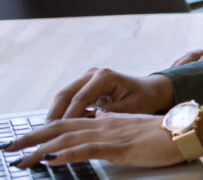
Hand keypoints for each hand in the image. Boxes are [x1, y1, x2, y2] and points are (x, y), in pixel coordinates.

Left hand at [4, 112, 183, 169]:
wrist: (185, 129)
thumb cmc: (163, 133)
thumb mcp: (132, 129)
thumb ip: (113, 128)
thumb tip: (98, 128)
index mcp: (106, 121)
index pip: (67, 123)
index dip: (42, 131)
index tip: (23, 140)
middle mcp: (104, 125)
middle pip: (59, 128)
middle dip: (30, 139)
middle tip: (7, 149)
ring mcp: (110, 135)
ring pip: (68, 138)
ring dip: (40, 149)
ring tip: (19, 159)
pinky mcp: (119, 148)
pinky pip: (88, 149)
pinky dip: (67, 153)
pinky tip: (51, 159)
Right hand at [46, 69, 172, 121]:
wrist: (150, 90)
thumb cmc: (144, 99)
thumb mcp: (130, 109)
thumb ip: (109, 114)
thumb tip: (88, 122)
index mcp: (105, 76)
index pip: (80, 98)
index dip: (69, 117)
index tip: (61, 133)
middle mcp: (94, 73)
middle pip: (65, 94)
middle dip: (55, 114)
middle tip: (47, 134)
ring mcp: (88, 77)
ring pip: (63, 96)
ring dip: (55, 113)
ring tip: (48, 133)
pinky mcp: (85, 85)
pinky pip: (68, 98)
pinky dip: (62, 111)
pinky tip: (58, 127)